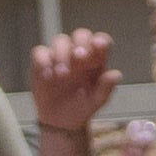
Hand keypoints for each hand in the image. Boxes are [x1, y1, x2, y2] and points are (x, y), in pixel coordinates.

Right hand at [30, 29, 115, 155]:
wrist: (62, 120)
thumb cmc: (83, 106)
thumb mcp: (97, 100)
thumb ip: (106, 87)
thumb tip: (116, 74)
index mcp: (96, 60)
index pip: (101, 41)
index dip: (101, 40)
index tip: (99, 45)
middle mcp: (78, 54)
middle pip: (81, 34)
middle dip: (81, 43)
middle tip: (80, 57)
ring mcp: (60, 56)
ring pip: (60, 40)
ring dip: (62, 53)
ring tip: (62, 74)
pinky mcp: (42, 62)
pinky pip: (40, 52)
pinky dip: (43, 60)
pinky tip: (47, 75)